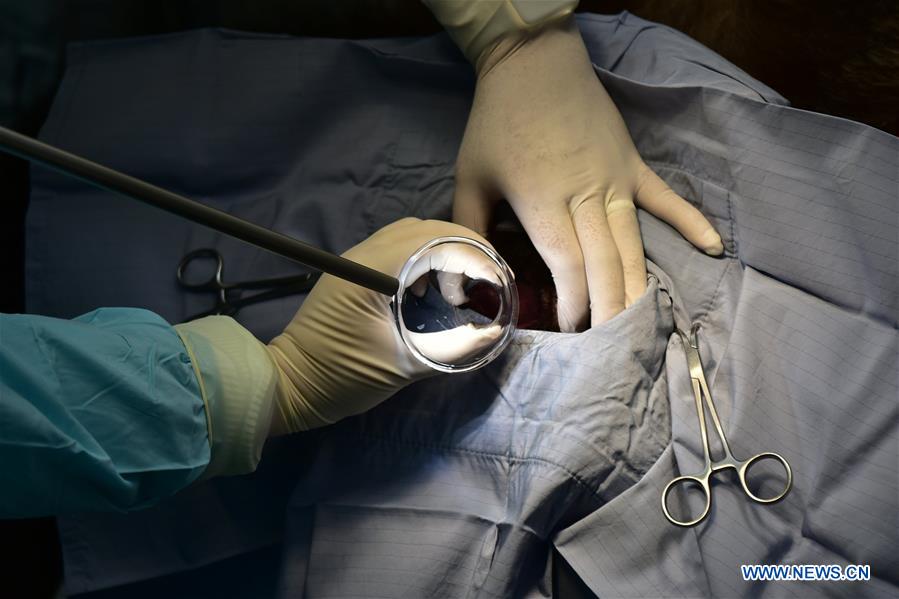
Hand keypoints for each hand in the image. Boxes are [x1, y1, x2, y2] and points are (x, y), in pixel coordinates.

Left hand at [266, 218, 501, 433]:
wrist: (290, 386)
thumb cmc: (342, 376)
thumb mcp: (404, 366)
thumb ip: (453, 347)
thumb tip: (495, 333)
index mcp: (374, 269)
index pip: (434, 237)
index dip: (473, 250)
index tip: (499, 276)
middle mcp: (363, 255)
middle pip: (424, 229)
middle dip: (463, 247)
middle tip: (487, 280)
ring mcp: (355, 261)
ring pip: (410, 235)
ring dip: (442, 252)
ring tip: (459, 287)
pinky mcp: (353, 273)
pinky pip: (395, 250)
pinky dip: (423, 261)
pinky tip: (430, 291)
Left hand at [453, 17, 722, 331]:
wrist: (533, 63)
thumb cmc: (496, 123)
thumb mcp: (469, 177)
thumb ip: (467, 231)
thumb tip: (458, 283)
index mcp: (544, 203)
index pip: (569, 267)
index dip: (574, 304)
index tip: (571, 330)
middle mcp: (586, 197)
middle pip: (606, 265)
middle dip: (609, 310)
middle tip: (610, 344)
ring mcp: (616, 180)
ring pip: (634, 244)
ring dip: (638, 286)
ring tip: (644, 323)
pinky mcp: (632, 165)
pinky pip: (666, 198)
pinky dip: (690, 222)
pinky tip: (713, 248)